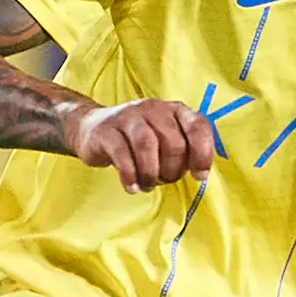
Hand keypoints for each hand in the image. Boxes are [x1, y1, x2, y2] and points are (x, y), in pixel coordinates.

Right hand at [69, 96, 218, 192]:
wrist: (92, 127)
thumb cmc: (137, 140)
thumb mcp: (164, 139)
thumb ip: (184, 151)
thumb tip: (198, 173)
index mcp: (174, 110)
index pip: (198, 126)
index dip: (203, 154)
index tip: (198, 176)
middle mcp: (154, 108)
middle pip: (173, 143)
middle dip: (172, 170)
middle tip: (163, 181)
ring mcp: (128, 117)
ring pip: (147, 146)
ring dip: (151, 174)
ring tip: (147, 185)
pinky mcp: (106, 131)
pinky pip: (122, 154)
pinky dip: (130, 175)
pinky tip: (132, 187)